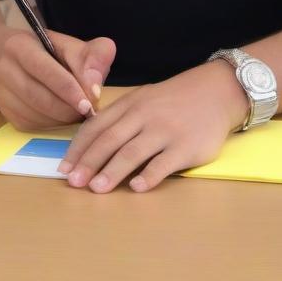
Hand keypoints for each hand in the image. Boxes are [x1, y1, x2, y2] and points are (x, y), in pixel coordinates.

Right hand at [0, 30, 114, 129]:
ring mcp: (3, 94)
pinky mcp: (8, 114)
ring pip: (35, 115)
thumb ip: (93, 57)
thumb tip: (94, 88)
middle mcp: (5, 70)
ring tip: (79, 113)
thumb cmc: (54, 53)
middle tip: (89, 111)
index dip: (69, 89)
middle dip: (68, 108)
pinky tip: (64, 116)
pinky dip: (53, 125)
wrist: (22, 62)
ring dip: (62, 118)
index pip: (45, 70)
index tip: (90, 103)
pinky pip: (33, 125)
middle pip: (38, 96)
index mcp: (21, 46)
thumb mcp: (75, 46)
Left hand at [58, 61, 249, 192]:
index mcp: (131, 104)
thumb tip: (89, 145)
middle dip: (89, 162)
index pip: (97, 126)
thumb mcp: (144, 98)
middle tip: (74, 183)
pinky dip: (148, 176)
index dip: (79, 148)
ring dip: (112, 171)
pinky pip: (164, 163)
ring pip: (133, 151)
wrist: (216, 91)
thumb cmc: (174, 100)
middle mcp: (145, 115)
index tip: (64, 168)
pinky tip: (136, 188)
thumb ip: (120, 118)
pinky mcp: (186, 146)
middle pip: (111, 140)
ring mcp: (166, 130)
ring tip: (97, 189)